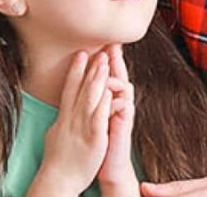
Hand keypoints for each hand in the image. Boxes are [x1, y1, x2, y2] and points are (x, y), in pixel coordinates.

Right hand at [33, 49, 127, 196]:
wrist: (58, 180)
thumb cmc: (57, 161)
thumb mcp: (55, 135)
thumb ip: (62, 121)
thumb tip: (62, 112)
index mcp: (63, 118)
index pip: (69, 89)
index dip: (76, 71)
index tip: (81, 54)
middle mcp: (71, 119)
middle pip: (81, 89)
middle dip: (90, 68)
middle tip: (97, 50)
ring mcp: (83, 128)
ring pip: (90, 97)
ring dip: (98, 78)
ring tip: (104, 61)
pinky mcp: (94, 138)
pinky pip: (100, 116)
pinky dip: (104, 101)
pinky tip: (109, 89)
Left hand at [98, 44, 139, 195]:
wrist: (108, 163)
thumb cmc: (100, 140)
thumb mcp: (92, 115)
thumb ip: (91, 100)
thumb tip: (81, 84)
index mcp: (108, 98)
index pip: (107, 73)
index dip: (106, 58)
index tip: (102, 43)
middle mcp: (119, 101)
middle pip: (119, 74)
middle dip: (115, 59)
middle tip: (112, 43)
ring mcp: (123, 111)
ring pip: (123, 86)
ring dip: (114, 77)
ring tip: (106, 67)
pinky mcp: (125, 122)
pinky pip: (123, 105)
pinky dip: (116, 98)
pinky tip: (109, 92)